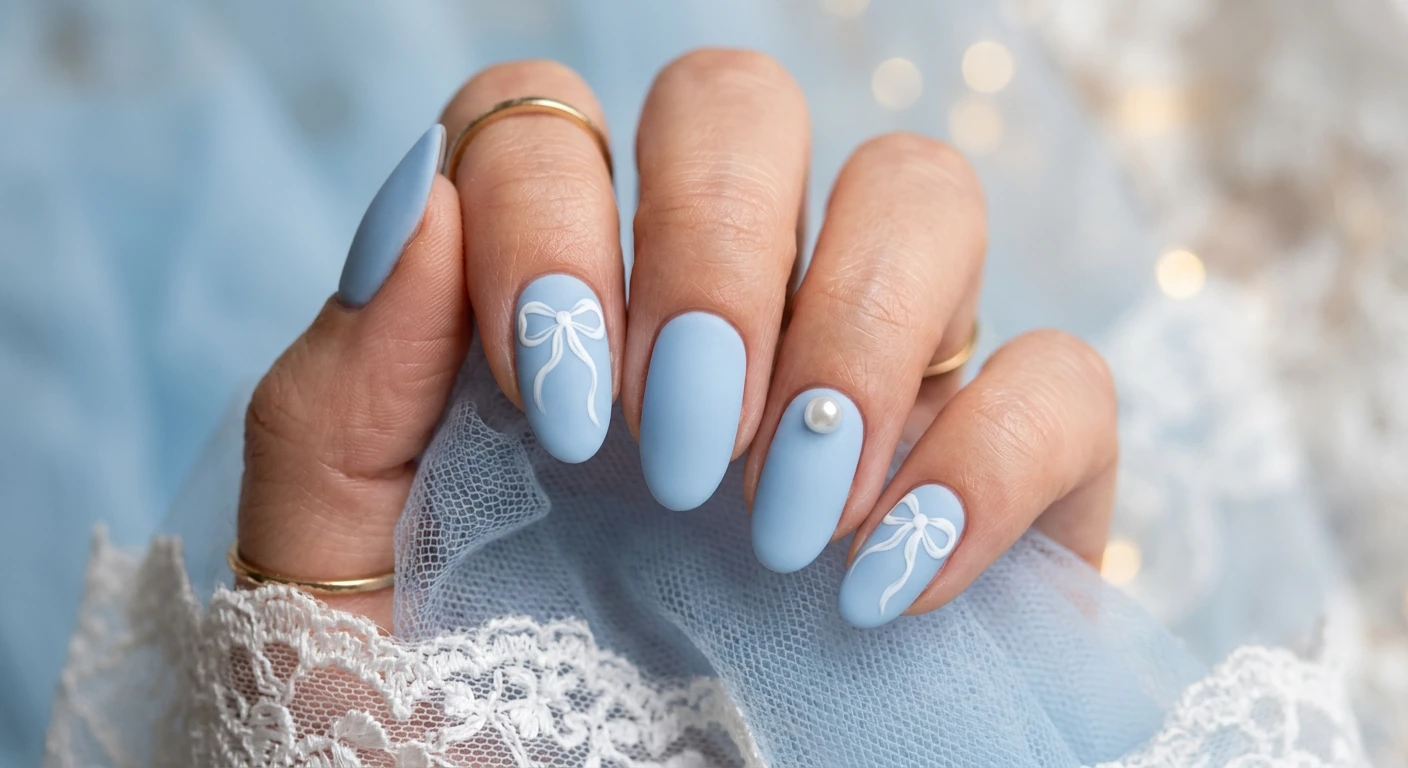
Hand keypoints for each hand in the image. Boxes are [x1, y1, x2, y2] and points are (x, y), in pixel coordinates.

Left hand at [237, 50, 1116, 629]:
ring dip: (852, 333)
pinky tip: (886, 584)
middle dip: (712, 248)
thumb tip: (427, 192)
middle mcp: (712, 312)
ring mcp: (863, 387)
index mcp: (550, 306)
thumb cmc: (436, 733)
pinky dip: (986, 465)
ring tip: (780, 519)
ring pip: (922, 191)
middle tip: (673, 445)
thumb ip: (341, 390)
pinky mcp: (998, 492)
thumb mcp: (335, 576)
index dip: (553, 218)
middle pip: (743, 103)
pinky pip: (1060, 385)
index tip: (557, 409)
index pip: (550, 122)